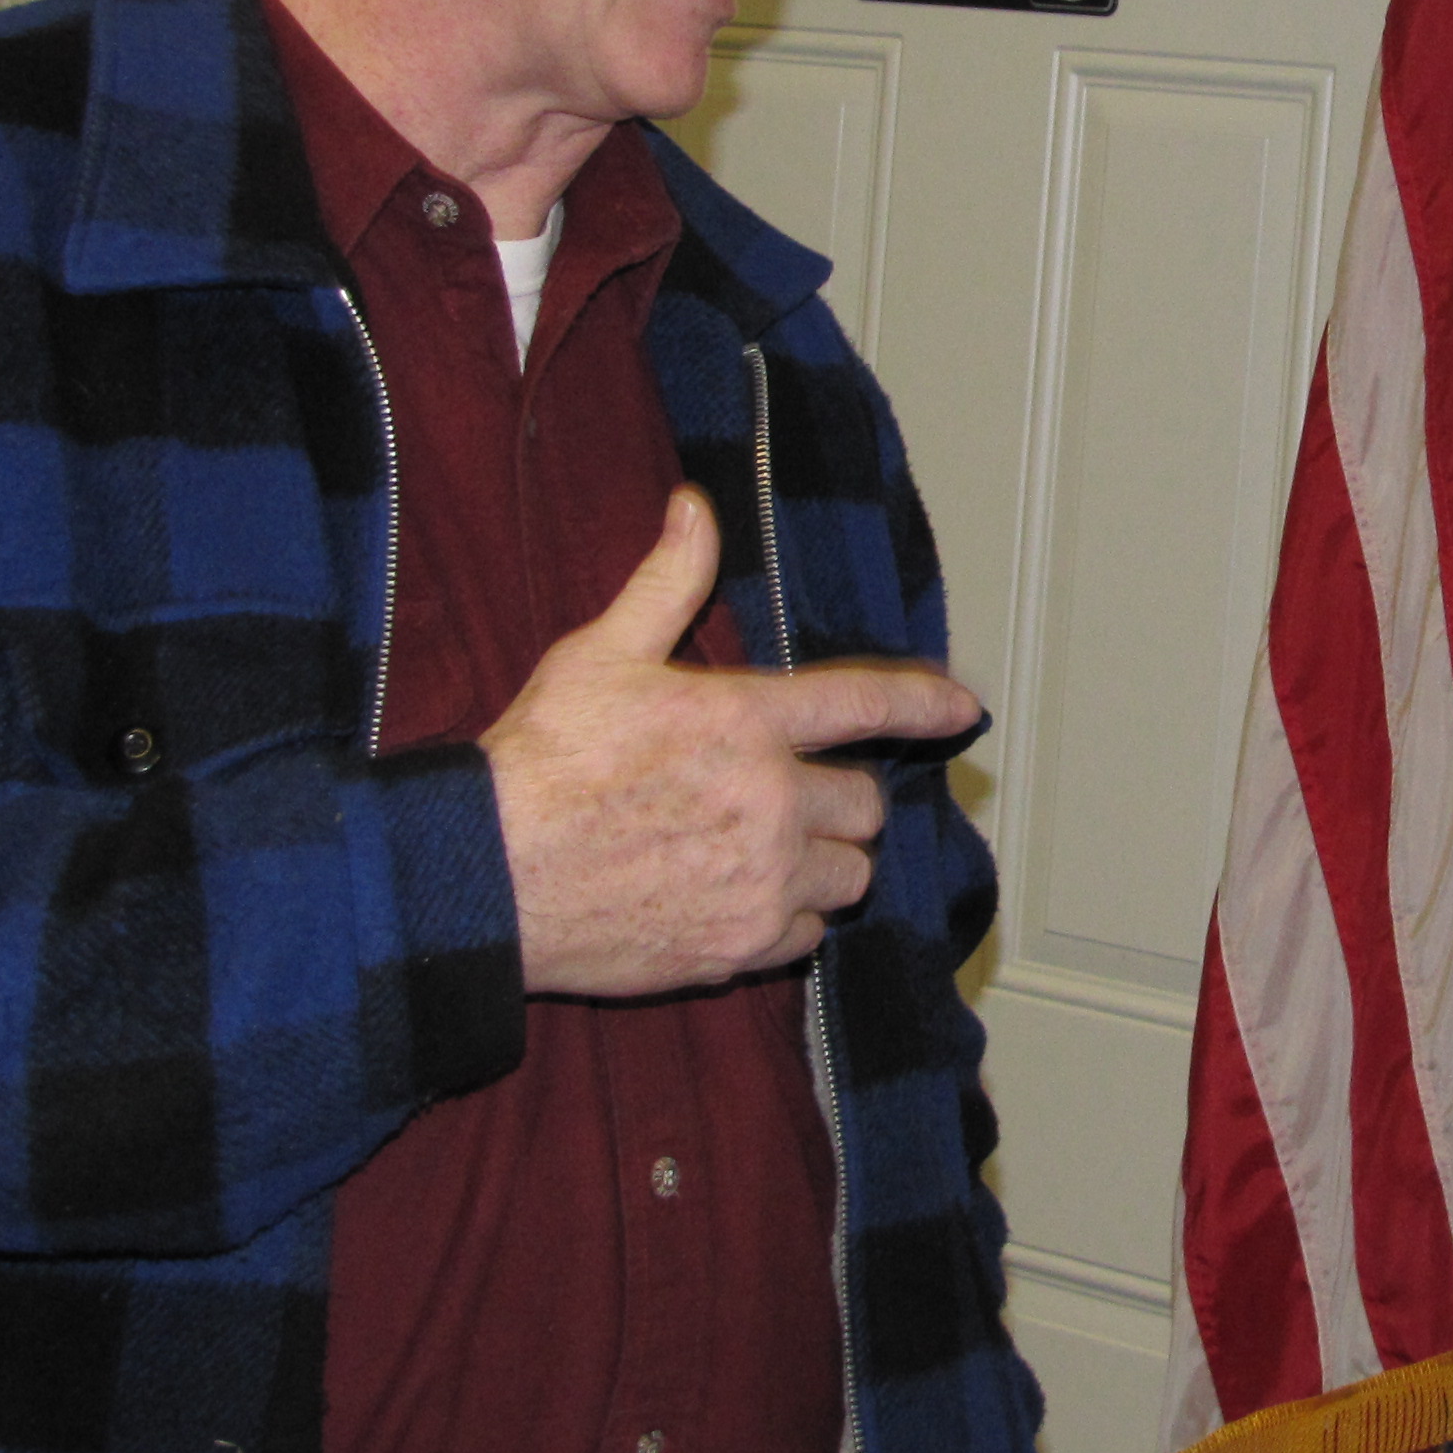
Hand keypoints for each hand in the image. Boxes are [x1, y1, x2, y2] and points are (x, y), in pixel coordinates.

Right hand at [478, 486, 982, 995]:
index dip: (925, 704)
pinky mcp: (744, 944)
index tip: (962, 710)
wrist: (489, 877)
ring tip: (762, 849)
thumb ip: (668, 582)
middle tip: (784, 795)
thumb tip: (696, 508)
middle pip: (865, 804)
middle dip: (838, 797)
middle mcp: (772, 802)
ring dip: (823, 861)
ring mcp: (763, 879)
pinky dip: (787, 919)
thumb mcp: (600, 654)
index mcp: (746, 721)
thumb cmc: (541, 762)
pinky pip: (809, 935)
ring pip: (850, 875)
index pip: (866, 704)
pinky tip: (735, 898)